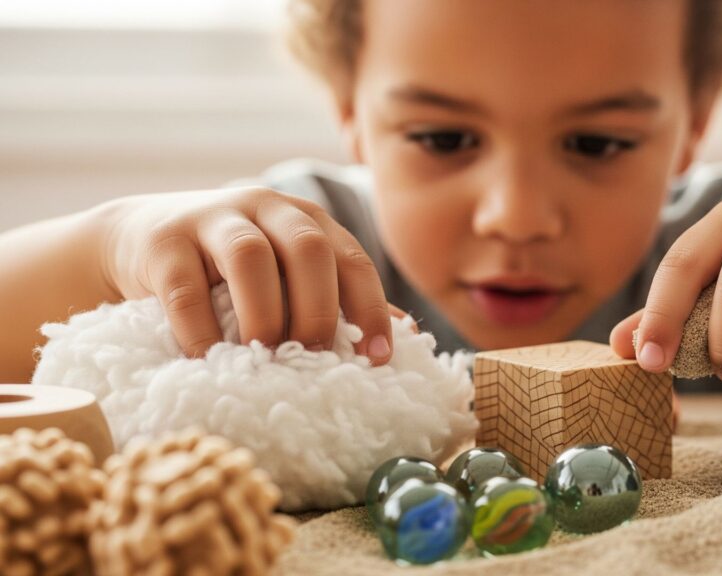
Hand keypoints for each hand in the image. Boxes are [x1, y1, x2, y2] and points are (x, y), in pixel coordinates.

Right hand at [101, 187, 405, 363]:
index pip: (352, 258)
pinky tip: (209, 360)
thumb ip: (336, 297)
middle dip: (319, 308)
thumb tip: (404, 333)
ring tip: (266, 357)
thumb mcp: (285, 275)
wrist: (137, 240)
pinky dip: (200, 330)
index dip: (371, 307)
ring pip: (250, 256)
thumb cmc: (227, 269)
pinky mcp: (163, 241)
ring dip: (265, 314)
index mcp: (306, 220)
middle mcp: (265, 207)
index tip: (379, 357)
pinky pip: (186, 287)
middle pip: (308, 247)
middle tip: (316, 357)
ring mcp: (211, 218)